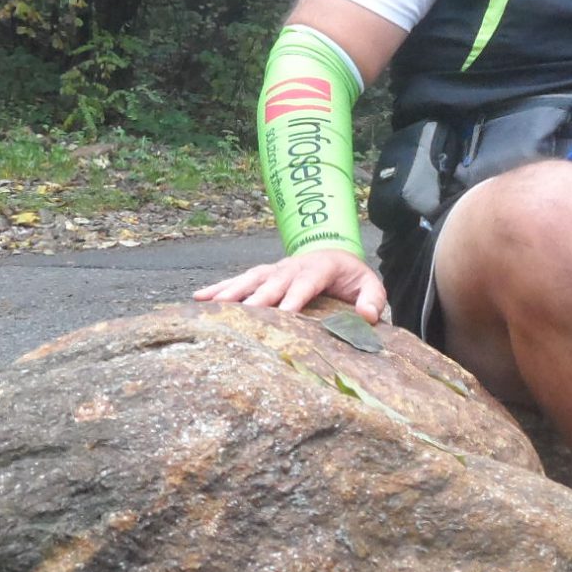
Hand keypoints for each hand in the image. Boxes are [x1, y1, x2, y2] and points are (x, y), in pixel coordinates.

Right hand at [195, 246, 388, 320]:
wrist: (334, 254)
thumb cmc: (352, 277)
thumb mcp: (370, 285)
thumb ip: (373, 300)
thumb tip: (367, 317)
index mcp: (320, 268)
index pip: (306, 283)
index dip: (294, 297)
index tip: (283, 313)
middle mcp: (293, 266)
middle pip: (273, 282)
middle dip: (257, 298)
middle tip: (242, 314)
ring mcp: (275, 269)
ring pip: (251, 279)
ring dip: (231, 291)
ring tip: (212, 304)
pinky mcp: (263, 275)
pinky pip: (239, 281)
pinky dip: (219, 288)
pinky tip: (199, 297)